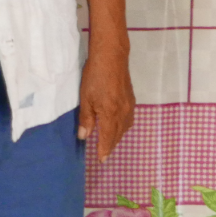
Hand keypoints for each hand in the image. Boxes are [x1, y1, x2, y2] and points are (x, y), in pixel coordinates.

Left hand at [78, 46, 134, 163]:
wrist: (112, 56)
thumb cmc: (95, 76)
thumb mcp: (86, 98)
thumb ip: (86, 119)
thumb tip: (84, 136)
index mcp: (111, 114)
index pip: (108, 138)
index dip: (104, 149)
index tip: (101, 160)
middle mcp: (123, 113)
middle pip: (118, 134)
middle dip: (111, 144)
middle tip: (104, 153)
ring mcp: (129, 106)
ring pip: (125, 127)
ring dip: (117, 136)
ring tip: (109, 141)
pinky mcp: (131, 99)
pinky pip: (128, 119)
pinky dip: (123, 126)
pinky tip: (118, 125)